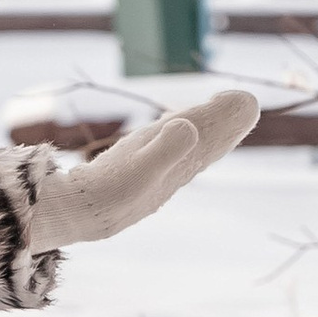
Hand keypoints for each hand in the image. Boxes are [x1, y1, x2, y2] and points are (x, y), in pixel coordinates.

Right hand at [28, 84, 259, 248]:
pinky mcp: (137, 178)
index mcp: (179, 164)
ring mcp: (155, 176)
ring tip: (213, 112)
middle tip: (238, 102)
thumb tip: (190, 126)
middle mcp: (172, 172)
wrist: (77, 217)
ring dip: (203, 131)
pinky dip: (176, 139)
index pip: (213, 138)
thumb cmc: (106, 194)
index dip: (229, 118)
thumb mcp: (136, 168)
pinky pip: (166, 154)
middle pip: (207, 145)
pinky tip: (171, 132)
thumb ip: (165, 148)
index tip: (240, 99)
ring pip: (187, 150)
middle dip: (224, 123)